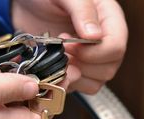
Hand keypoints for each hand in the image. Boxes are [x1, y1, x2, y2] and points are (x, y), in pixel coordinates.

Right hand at [0, 47, 40, 118]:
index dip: (45, 103)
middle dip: (37, 88)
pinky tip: (3, 59)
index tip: (52, 78)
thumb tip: (35, 88)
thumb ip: (1, 89)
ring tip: (27, 56)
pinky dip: (0, 73)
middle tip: (43, 61)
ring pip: (7, 94)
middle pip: (22, 108)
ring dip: (19, 78)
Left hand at [12, 0, 127, 93]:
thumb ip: (82, 11)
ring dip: (74, 75)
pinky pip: (82, 86)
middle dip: (81, 64)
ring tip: (58, 57)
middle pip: (108, 68)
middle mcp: (106, 39)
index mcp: (109, 18)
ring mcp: (93, 56)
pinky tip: (56, 67)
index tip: (68, 45)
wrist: (27, 4)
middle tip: (61, 50)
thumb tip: (94, 36)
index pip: (115, 47)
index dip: (92, 53)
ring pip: (97, 81)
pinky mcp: (79, 67)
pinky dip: (68, 82)